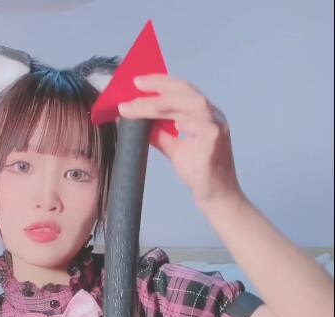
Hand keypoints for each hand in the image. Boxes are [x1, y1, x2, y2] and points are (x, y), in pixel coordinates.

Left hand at [118, 74, 243, 209]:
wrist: (215, 197)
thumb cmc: (200, 173)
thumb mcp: (175, 149)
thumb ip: (161, 134)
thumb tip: (139, 122)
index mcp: (203, 115)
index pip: (181, 91)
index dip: (160, 83)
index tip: (137, 82)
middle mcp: (212, 116)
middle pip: (185, 92)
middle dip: (159, 86)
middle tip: (135, 85)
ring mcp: (217, 127)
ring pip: (192, 105)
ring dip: (165, 102)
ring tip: (142, 105)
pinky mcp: (218, 142)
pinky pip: (204, 127)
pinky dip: (189, 123)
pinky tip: (175, 124)